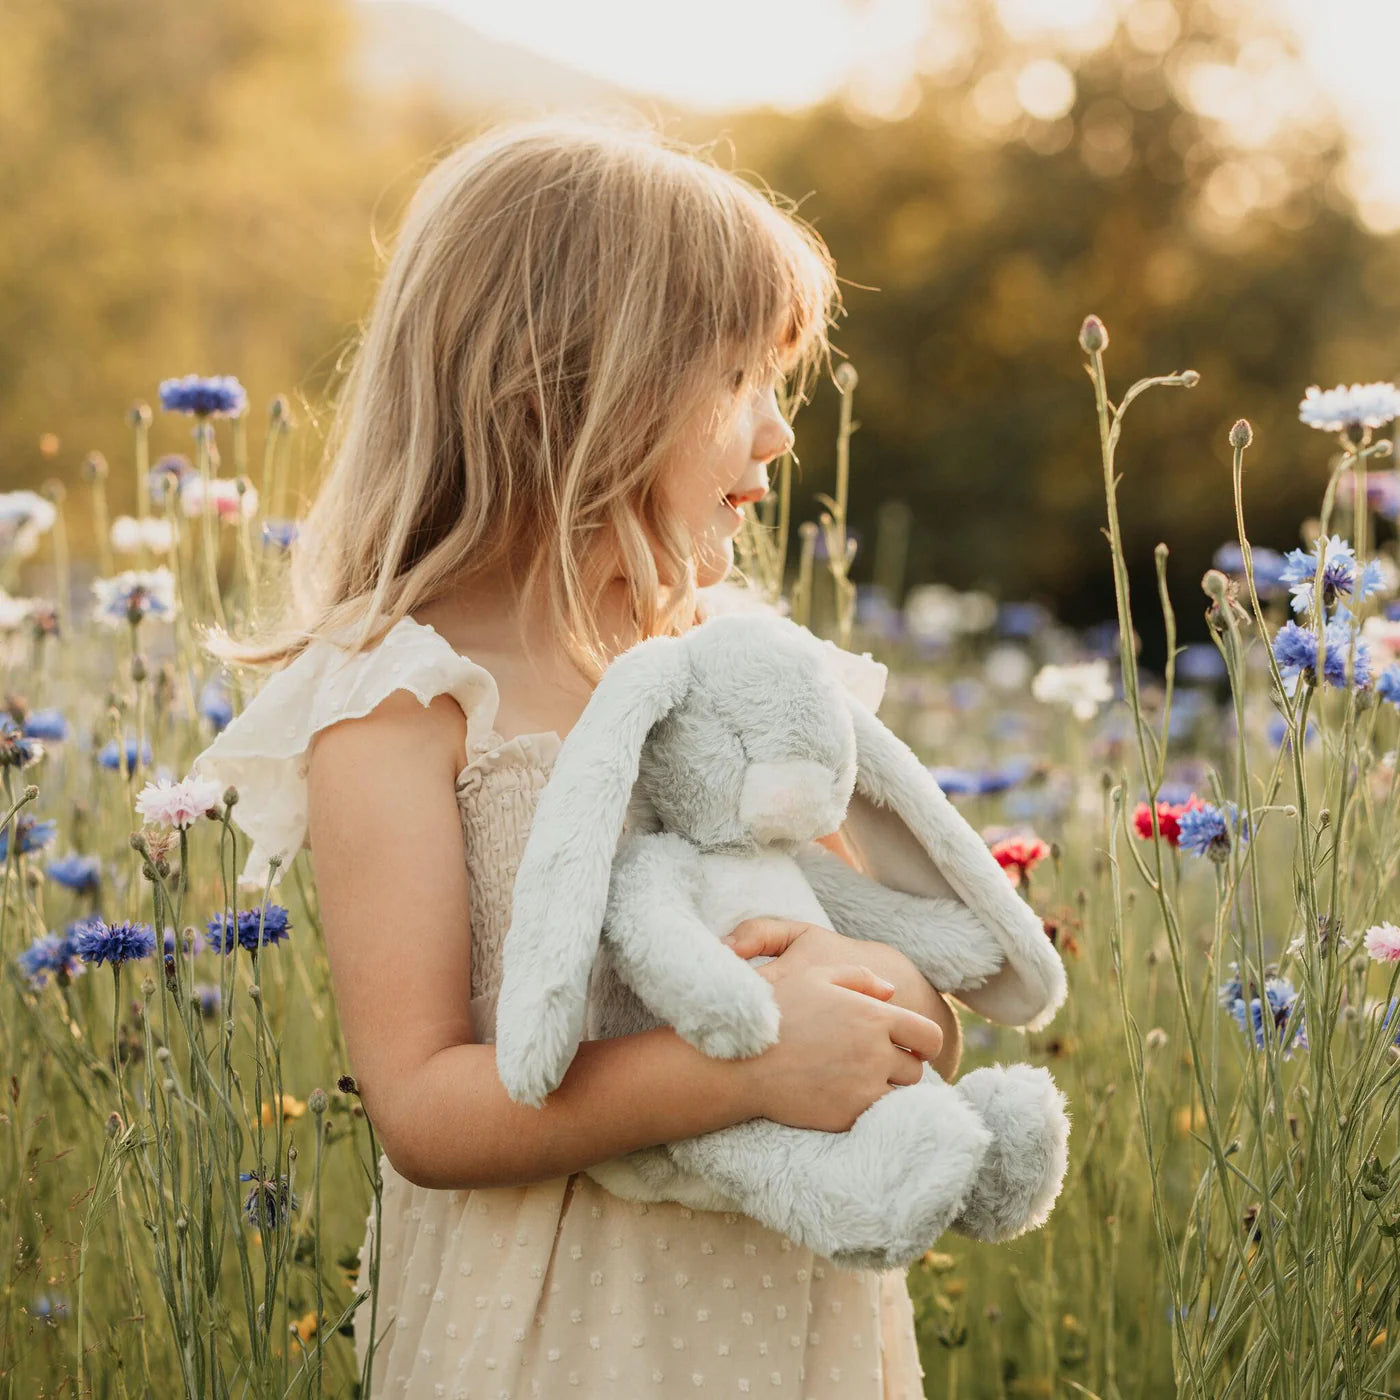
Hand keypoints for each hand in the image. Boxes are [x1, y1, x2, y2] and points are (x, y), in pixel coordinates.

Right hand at [721, 917, 945, 1132]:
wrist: (741, 1058)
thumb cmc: (776, 1010)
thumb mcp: (815, 976)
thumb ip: (859, 977)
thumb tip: (890, 992)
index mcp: (874, 1017)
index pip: (929, 1035)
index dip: (924, 1042)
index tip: (912, 1046)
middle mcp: (876, 1053)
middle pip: (915, 1069)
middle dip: (901, 1065)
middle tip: (875, 1063)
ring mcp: (863, 1088)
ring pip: (898, 1095)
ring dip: (886, 1088)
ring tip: (858, 1080)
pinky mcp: (847, 1116)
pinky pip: (875, 1116)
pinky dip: (866, 1108)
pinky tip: (845, 1097)